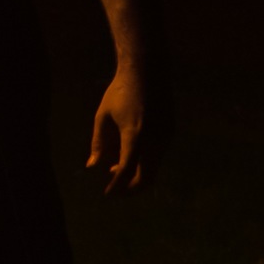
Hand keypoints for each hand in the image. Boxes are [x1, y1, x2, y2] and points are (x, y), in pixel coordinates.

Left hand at [86, 69, 172, 196]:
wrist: (147, 70)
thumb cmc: (120, 92)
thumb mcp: (103, 116)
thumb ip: (98, 143)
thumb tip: (93, 167)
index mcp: (135, 134)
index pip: (126, 169)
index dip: (116, 185)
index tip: (107, 193)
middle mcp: (155, 138)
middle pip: (146, 177)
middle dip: (131, 188)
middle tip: (115, 189)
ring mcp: (166, 136)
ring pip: (153, 167)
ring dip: (136, 173)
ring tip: (115, 168)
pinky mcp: (170, 132)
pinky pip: (158, 155)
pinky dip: (144, 161)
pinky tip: (128, 154)